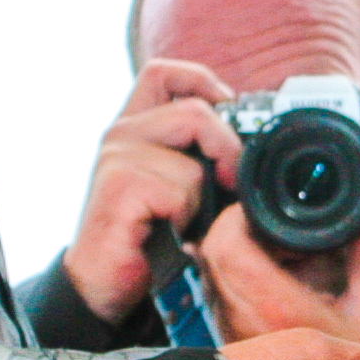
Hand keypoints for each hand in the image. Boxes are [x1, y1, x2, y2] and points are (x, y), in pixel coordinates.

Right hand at [63, 61, 242, 326]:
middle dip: (227, 148)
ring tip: (186, 219)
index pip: (165, 73)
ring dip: (203, 194)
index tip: (228, 114)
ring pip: (193, 155)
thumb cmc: (148, 234)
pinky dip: (188, 214)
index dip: (204, 83)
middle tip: (232, 182)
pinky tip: (172, 232)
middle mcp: (122, 133)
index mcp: (135, 125)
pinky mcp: (119, 186)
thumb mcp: (179, 184)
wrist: (106, 286)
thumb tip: (253, 140)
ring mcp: (117, 157)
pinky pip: (181, 187)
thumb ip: (201, 154)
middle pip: (194, 109)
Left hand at [195, 199, 359, 348]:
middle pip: (212, 251)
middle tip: (275, 221)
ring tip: (281, 246)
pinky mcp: (230, 332)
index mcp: (275, 307)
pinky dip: (240, 267)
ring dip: (238, 245)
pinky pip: (219, 286)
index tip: (263, 205)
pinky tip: (278, 270)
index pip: (226, 246)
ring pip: (211, 267)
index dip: (237, 216)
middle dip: (239, 225)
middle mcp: (242, 318)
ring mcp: (231, 327)